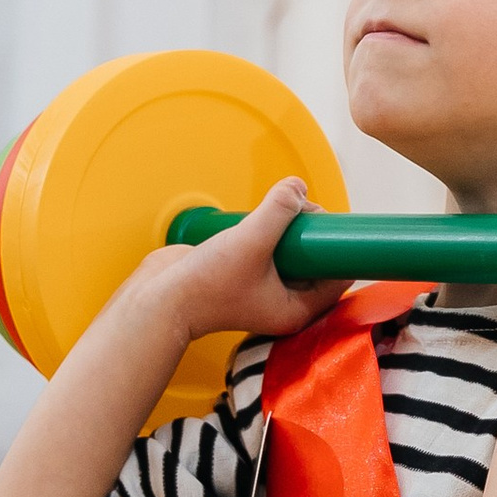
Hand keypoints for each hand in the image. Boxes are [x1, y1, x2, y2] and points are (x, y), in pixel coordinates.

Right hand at [130, 179, 341, 348]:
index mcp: (296, 309)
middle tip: (295, 211)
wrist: (159, 298)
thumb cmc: (203, 287)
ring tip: (269, 217)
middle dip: (308, 231)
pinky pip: (268, 248)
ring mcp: (264, 288)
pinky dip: (264, 232)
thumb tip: (298, 186)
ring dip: (285, 229)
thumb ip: (279, 209)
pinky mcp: (244, 273)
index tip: (322, 220)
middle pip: (316, 260)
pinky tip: (252, 223)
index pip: (337, 276)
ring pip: (291, 251)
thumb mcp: (251, 240)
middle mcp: (283, 301)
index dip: (335, 246)